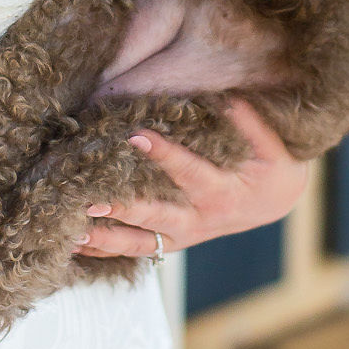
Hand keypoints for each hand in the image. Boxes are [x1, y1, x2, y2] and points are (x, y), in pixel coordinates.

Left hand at [72, 99, 307, 259]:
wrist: (276, 202)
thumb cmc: (273, 169)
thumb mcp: (274, 147)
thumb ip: (250, 123)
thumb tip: (227, 97)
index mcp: (223, 195)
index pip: (189, 174)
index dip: (163, 156)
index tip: (135, 136)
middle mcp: (200, 222)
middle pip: (156, 217)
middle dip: (122, 209)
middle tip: (89, 199)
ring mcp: (184, 237)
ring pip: (140, 243)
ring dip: (105, 239)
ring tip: (71, 232)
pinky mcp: (172, 242)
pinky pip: (136, 250)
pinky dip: (105, 251)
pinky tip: (74, 245)